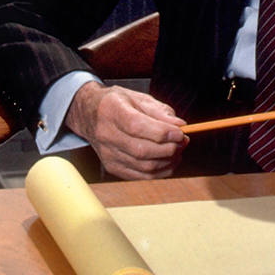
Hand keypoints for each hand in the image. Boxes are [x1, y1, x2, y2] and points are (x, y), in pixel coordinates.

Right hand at [65, 81, 186, 179]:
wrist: (91, 115)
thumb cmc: (117, 104)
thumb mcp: (139, 98)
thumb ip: (160, 112)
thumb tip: (179, 125)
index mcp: (111, 111)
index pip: (136, 126)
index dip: (161, 132)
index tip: (180, 132)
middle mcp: (106, 134)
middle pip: (141, 150)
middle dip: (169, 148)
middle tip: (183, 141)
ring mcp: (107, 154)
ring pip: (143, 166)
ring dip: (168, 161)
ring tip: (178, 150)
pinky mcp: (112, 167)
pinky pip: (140, 176)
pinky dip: (160, 172)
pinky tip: (169, 161)